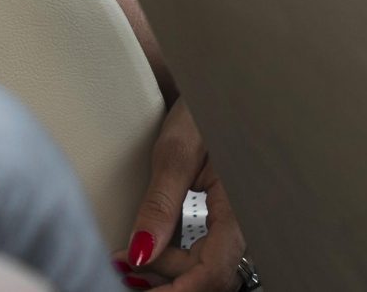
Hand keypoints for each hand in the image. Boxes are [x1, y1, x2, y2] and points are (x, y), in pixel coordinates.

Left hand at [118, 99, 246, 289]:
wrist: (214, 93)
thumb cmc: (202, 112)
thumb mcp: (174, 152)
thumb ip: (160, 204)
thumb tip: (139, 253)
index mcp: (239, 209)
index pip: (214, 272)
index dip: (175, 289)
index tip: (132, 284)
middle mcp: (242, 225)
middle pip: (209, 277)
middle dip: (165, 281)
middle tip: (123, 267)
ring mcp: (233, 226)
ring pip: (205, 271)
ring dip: (167, 274)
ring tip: (129, 259)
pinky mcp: (221, 224)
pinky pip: (202, 257)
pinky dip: (172, 262)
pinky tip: (146, 253)